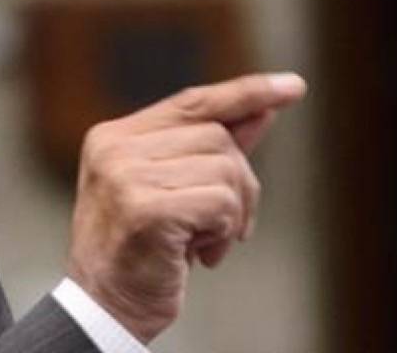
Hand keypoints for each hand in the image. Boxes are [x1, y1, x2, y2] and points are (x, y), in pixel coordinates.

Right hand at [65, 72, 306, 343]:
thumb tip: (262, 109)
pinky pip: (221, 201)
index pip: (191, 102)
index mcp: (113, 137)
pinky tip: (200, 255)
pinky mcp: (145, 207)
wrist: (104, 310)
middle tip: (224, 230)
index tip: (292, 86)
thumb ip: (211, 150)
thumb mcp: (175, 193)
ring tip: (204, 244)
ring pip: (225, 168)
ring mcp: (125, 175)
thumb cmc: (139, 254)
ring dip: (231, 215)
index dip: (245, 92)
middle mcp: (115, 147)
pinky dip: (224, 232)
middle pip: (217, 137)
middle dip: (239, 185)